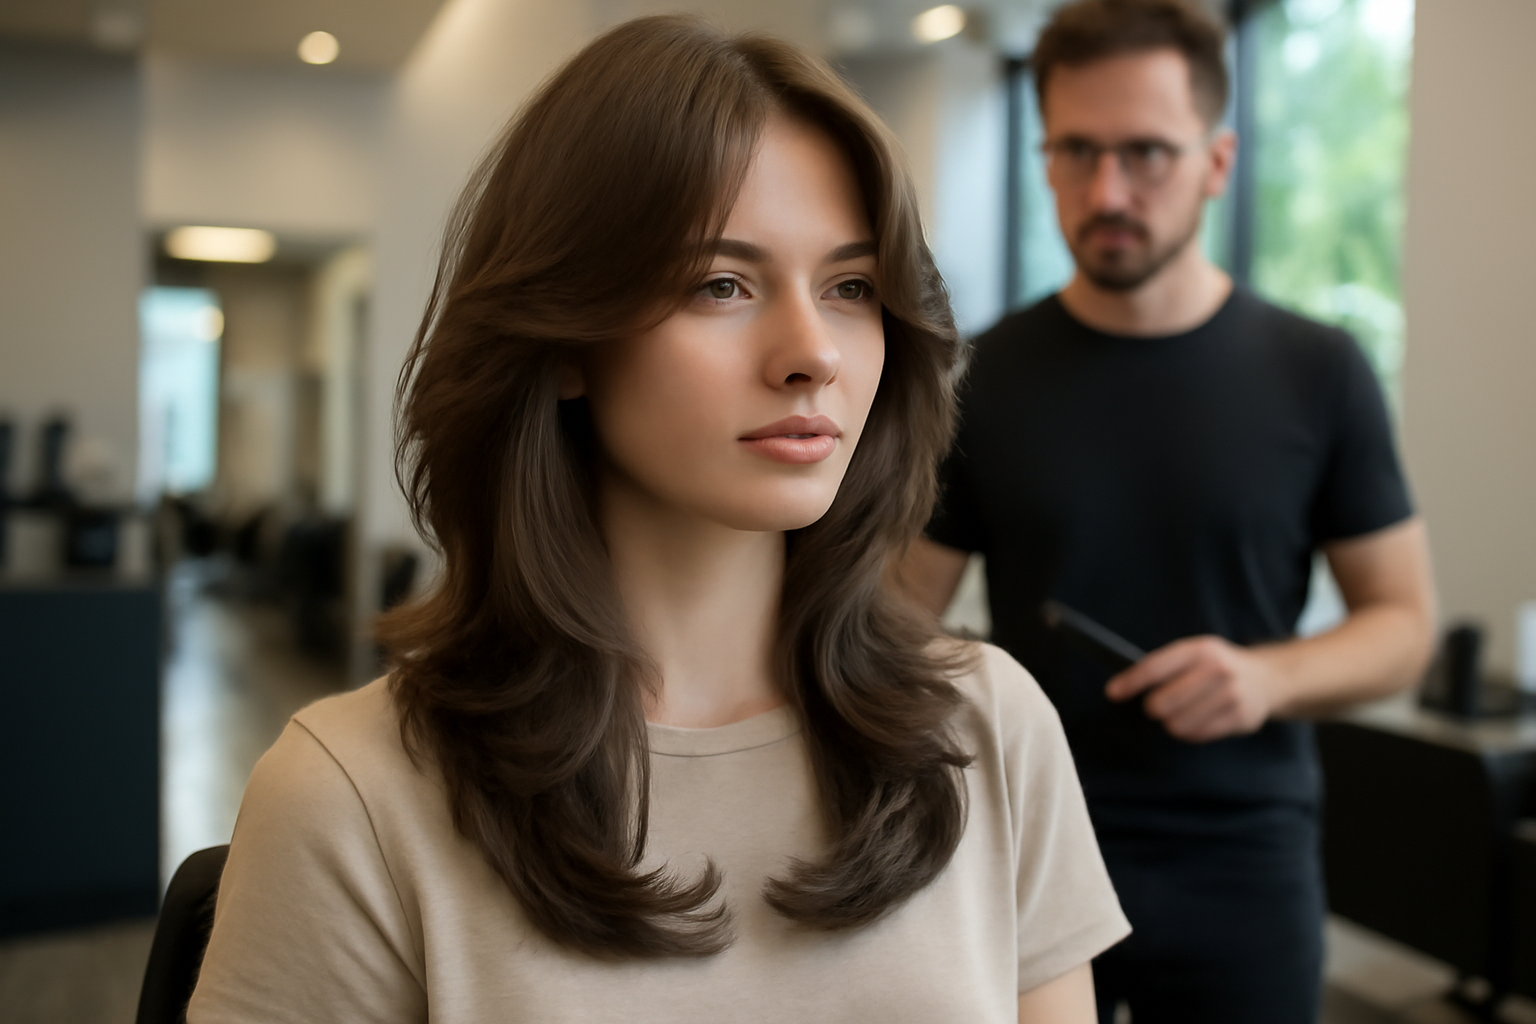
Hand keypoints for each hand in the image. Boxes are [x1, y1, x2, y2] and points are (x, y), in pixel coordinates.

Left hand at [1104, 636, 1287, 742]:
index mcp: (1199, 649)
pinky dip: (1189, 732)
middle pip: (1163, 702)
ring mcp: (1230, 695)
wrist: (1267, 677)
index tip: (1112, 693)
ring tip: (1178, 714)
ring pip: (1178, 724)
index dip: (1130, 683)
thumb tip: (1125, 687)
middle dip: (1152, 708)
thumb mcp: (1195, 652)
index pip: (1154, 667)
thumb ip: (1166, 666)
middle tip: (1155, 707)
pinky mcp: (1239, 718)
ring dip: (1171, 724)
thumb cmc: (1218, 666)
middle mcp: (1216, 670)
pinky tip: (1196, 720)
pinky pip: (1197, 735)